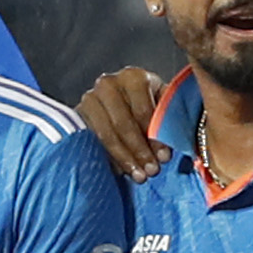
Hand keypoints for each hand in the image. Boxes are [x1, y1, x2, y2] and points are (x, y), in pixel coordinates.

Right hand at [77, 65, 168, 181]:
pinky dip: (109, 158)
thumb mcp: (160, 107)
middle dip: (139, 151)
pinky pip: (92, 140)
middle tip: (151, 171)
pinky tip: (120, 171)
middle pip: (123, 123)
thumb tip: (174, 145)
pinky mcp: (78, 114)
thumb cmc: (147, 107)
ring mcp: (90, 98)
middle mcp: (109, 83)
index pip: (144, 110)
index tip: (164, 158)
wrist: (118, 105)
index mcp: (134, 77)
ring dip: (125, 158)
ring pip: (107, 134)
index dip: (155, 137)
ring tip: (139, 176)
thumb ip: (168, 119)